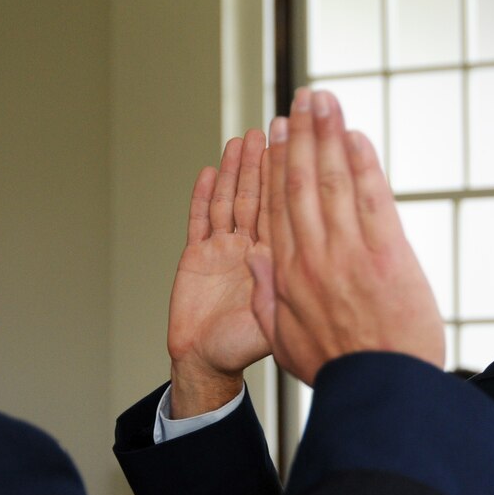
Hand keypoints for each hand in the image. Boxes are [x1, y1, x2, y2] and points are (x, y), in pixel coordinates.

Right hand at [168, 130, 271, 417]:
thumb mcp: (277, 321)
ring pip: (229, 202)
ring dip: (235, 171)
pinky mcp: (194, 257)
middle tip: (269, 128)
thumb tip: (299, 252)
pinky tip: (208, 172)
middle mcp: (249, 249)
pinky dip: (201, 197)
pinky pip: (198, 221)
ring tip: (241, 140)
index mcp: (273, 260)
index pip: (282, 209)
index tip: (295, 148)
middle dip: (262, 163)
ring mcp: (221, 251)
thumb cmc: (243, 349)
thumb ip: (285, 289)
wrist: (206, 366)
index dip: (285, 177)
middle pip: (257, 196)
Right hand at [248, 89, 443, 385]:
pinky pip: (372, 199)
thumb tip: (255, 255)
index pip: (280, 204)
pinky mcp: (389, 254)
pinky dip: (364, 164)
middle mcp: (316, 255)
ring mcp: (352, 252)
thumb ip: (266, 296)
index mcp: (289, 274)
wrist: (382, 391)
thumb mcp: (284, 341)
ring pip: (335, 181)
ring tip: (323, 100)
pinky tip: (356, 136)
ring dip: (329, 135)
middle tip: (302, 97)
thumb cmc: (337, 369)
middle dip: (302, 135)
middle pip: (305, 182)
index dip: (278, 164)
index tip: (277, 133)